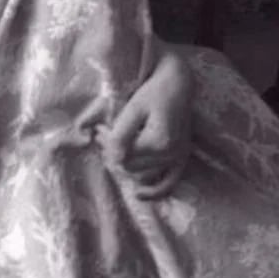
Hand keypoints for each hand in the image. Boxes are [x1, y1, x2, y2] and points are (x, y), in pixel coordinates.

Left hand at [102, 46, 193, 198]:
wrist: (178, 83)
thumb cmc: (154, 91)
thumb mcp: (133, 108)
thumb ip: (122, 134)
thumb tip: (111, 156)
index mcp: (159, 141)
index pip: (123, 155)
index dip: (107, 144)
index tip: (98, 129)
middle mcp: (172, 154)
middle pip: (130, 166)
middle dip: (112, 152)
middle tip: (101, 134)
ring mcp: (178, 158)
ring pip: (142, 174)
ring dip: (125, 164)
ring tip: (113, 145)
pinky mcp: (181, 158)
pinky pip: (168, 183)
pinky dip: (154, 191)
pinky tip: (138, 194)